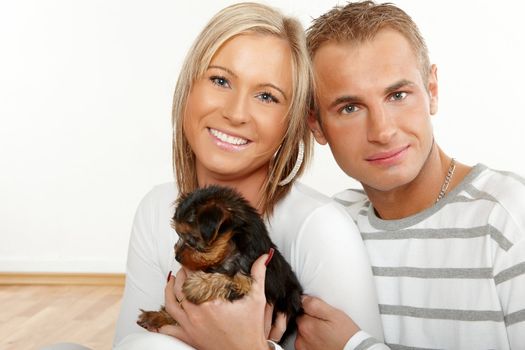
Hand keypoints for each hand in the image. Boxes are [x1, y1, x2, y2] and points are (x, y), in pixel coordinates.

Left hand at [158, 253, 276, 349]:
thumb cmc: (251, 329)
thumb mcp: (257, 299)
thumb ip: (258, 275)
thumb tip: (263, 257)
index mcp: (211, 302)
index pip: (194, 278)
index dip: (191, 267)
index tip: (193, 260)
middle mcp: (197, 314)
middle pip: (180, 289)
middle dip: (180, 275)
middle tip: (184, 268)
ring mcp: (191, 326)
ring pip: (171, 305)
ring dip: (169, 291)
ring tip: (171, 282)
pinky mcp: (189, 338)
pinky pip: (169, 331)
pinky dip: (162, 323)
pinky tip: (160, 316)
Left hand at [295, 295, 359, 349]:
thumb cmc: (346, 336)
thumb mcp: (334, 314)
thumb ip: (314, 304)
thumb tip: (303, 299)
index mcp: (306, 325)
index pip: (300, 310)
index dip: (311, 310)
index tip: (321, 314)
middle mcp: (301, 339)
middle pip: (301, 322)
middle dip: (311, 321)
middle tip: (326, 324)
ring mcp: (304, 348)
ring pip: (303, 334)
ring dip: (312, 332)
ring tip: (326, 334)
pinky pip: (306, 344)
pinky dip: (312, 342)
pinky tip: (324, 341)